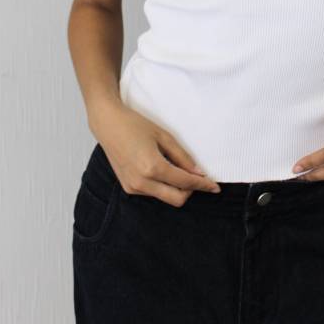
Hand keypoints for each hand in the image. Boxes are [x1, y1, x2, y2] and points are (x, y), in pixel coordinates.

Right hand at [89, 97, 221, 206]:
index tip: (215, 187)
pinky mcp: (128, 188)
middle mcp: (141, 182)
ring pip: (165, 197)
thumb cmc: (135, 125)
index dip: (203, 185)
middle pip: (177, 199)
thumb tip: (198, 173)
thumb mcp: (164, 136)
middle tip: (199, 178)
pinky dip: (163, 185)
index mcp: (152, 167)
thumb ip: (182, 157)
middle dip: (191, 191)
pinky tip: (162, 169)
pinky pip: (153, 193)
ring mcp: (133, 187)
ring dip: (177, 188)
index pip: (185, 182)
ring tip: (177, 167)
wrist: (108, 124)